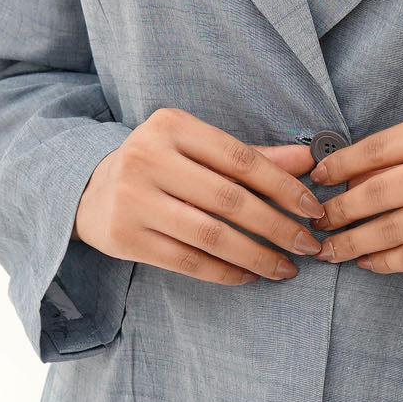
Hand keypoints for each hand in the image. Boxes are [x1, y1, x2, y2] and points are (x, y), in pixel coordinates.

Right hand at [71, 107, 325, 286]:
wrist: (90, 190)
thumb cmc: (160, 164)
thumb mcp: (197, 148)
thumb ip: (252, 155)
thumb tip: (307, 160)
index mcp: (171, 126)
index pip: (241, 158)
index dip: (283, 185)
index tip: (313, 209)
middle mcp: (148, 158)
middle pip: (229, 199)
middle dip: (277, 226)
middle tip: (308, 244)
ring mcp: (132, 199)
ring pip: (210, 235)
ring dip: (256, 255)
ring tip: (285, 267)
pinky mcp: (124, 237)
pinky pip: (186, 261)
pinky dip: (224, 272)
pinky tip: (248, 275)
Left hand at [307, 106, 402, 272]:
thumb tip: (357, 171)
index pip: (377, 147)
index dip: (340, 163)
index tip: (320, 175)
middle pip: (375, 191)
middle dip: (337, 208)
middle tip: (316, 219)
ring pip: (387, 228)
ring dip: (350, 240)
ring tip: (328, 248)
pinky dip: (381, 261)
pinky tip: (365, 261)